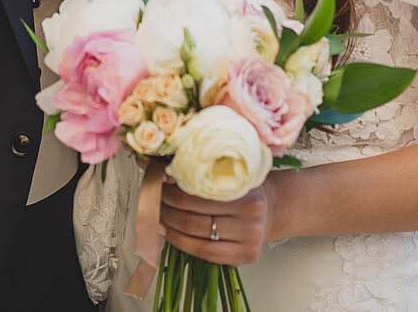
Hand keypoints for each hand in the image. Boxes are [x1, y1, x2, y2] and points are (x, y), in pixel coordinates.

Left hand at [158, 176, 278, 266]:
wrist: (269, 210)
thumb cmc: (242, 190)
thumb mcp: (224, 172)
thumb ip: (192, 168)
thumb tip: (148, 161)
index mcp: (245, 187)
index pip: (197, 188)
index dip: (171, 186)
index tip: (157, 180)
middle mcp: (251, 214)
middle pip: (192, 213)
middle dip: (166, 205)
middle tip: (154, 197)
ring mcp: (249, 238)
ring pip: (195, 233)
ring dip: (169, 224)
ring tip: (159, 214)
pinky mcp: (243, 256)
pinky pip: (202, 251)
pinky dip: (180, 242)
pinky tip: (171, 232)